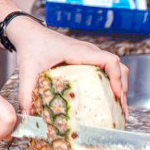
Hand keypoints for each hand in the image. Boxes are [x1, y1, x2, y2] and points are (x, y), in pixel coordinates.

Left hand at [8, 18, 128, 115]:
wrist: (28, 33)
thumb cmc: (30, 47)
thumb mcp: (27, 71)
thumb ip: (26, 93)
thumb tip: (28, 116)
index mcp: (78, 52)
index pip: (109, 60)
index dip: (117, 78)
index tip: (117, 96)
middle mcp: (88, 52)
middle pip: (118, 67)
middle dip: (123, 88)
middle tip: (121, 111)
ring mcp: (89, 54)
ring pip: (115, 68)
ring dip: (119, 86)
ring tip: (118, 108)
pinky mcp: (86, 59)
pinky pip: (106, 69)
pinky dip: (111, 82)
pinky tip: (106, 99)